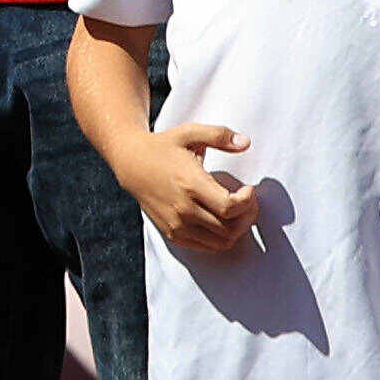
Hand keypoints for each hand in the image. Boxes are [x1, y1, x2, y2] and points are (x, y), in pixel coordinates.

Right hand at [114, 122, 263, 258]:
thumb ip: (219, 135)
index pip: (230, 207)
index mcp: (190, 184)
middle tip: (248, 202)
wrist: (131, 163)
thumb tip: (246, 142)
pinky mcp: (172, 233)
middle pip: (229, 228)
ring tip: (237, 212)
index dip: (248, 202)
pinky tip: (221, 220)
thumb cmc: (163, 146)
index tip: (248, 189)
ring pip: (221, 242)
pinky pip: (206, 247)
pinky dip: (221, 238)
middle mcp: (183, 208)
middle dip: (247, 216)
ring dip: (237, 230)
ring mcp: (176, 224)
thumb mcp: (190, 132)